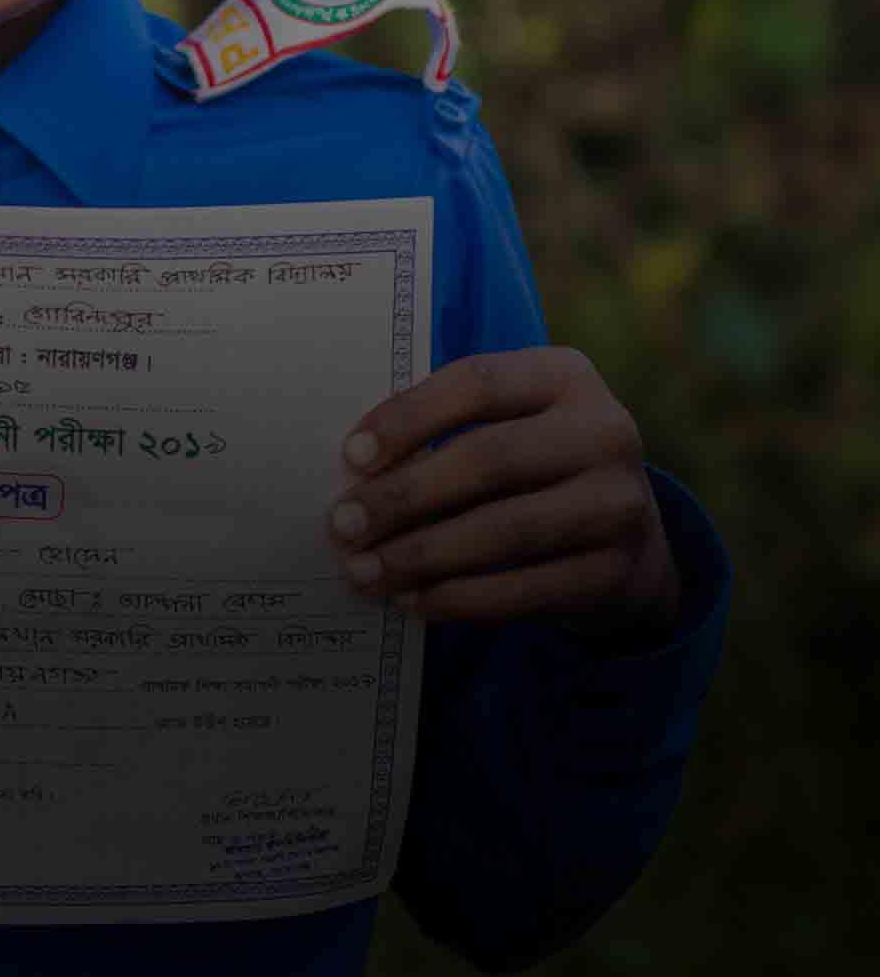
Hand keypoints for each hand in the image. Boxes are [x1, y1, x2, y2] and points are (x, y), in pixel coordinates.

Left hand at [326, 346, 681, 641]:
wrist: (631, 542)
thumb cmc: (537, 468)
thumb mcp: (512, 424)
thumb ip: (449, 430)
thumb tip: (356, 471)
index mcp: (565, 376)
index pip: (477, 383)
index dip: (409, 417)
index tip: (352, 456)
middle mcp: (604, 432)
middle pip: (488, 460)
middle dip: (405, 495)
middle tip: (344, 523)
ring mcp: (618, 505)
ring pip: (504, 531)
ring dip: (422, 555)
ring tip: (366, 570)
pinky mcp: (617, 572)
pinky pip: (524, 589)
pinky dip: (459, 598)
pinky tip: (413, 600)